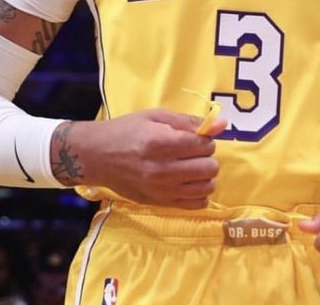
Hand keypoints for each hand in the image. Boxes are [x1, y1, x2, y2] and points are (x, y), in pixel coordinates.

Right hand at [67, 108, 226, 209]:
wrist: (96, 156)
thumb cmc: (127, 130)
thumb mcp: (157, 116)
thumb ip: (190, 121)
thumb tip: (223, 124)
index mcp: (160, 144)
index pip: (204, 145)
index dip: (205, 139)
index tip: (195, 137)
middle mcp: (162, 170)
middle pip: (209, 167)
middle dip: (207, 156)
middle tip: (193, 152)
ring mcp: (160, 190)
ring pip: (207, 187)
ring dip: (205, 175)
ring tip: (191, 167)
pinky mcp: (158, 204)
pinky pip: (195, 204)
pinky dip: (199, 193)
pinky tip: (188, 182)